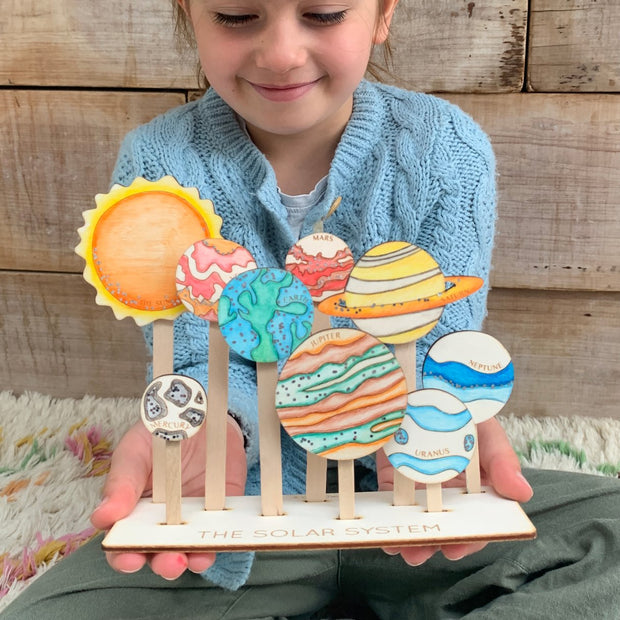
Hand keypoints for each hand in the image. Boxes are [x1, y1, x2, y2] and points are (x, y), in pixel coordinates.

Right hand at [91, 416, 246, 578]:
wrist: (200, 414)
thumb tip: (103, 518)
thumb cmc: (158, 435)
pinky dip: (221, 539)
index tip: (129, 558)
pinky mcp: (221, 511)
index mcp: (133, 512)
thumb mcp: (135, 450)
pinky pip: (221, 531)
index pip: (123, 545)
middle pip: (158, 555)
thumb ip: (122, 481)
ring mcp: (192, 520)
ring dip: (192, 559)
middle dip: (162, 563)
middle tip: (169, 561)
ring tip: (194, 558)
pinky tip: (219, 541)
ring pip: (191, 550)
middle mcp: (161, 524)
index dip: (123, 557)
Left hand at [376, 417, 532, 565]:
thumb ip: (502, 460)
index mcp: (479, 485)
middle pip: (446, 523)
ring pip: (418, 518)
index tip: (458, 549)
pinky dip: (390, 518)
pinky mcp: (395, 475)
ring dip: (411, 537)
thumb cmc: (463, 407)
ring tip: (402, 549)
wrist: (421, 381)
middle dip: (436, 541)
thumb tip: (524, 495)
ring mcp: (421, 483)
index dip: (470, 537)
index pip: (478, 518)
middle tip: (423, 552)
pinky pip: (392, 501)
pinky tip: (386, 533)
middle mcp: (451, 489)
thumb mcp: (487, 429)